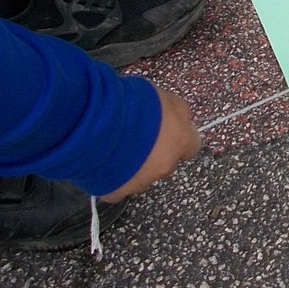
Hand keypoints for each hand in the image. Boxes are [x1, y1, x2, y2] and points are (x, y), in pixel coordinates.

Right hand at [101, 87, 200, 201]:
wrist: (96, 121)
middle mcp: (164, 166)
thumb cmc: (130, 103)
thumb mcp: (164, 96)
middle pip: (165, 163)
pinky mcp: (116, 192)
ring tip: (116, 147)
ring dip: (134, 166)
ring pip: (141, 177)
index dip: (178, 138)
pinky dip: (112, 177)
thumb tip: (180, 119)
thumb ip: (176, 112)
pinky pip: (117, 187)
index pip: (192, 146)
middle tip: (136, 138)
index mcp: (180, 141)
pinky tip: (102, 160)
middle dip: (154, 154)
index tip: (168, 132)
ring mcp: (140, 182)